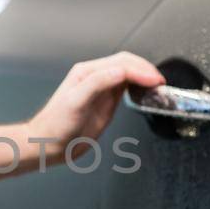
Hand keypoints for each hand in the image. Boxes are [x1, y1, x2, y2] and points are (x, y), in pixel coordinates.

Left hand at [0, 52, 164, 173]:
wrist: (49, 144)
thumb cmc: (56, 125)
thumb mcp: (76, 102)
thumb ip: (98, 83)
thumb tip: (122, 71)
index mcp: (87, 72)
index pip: (121, 63)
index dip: (140, 70)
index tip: (155, 80)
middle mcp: (95, 77)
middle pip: (127, 64)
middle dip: (146, 70)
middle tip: (161, 82)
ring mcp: (102, 89)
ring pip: (129, 74)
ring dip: (144, 76)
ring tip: (158, 85)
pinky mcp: (106, 102)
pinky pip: (126, 87)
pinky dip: (140, 86)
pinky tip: (146, 92)